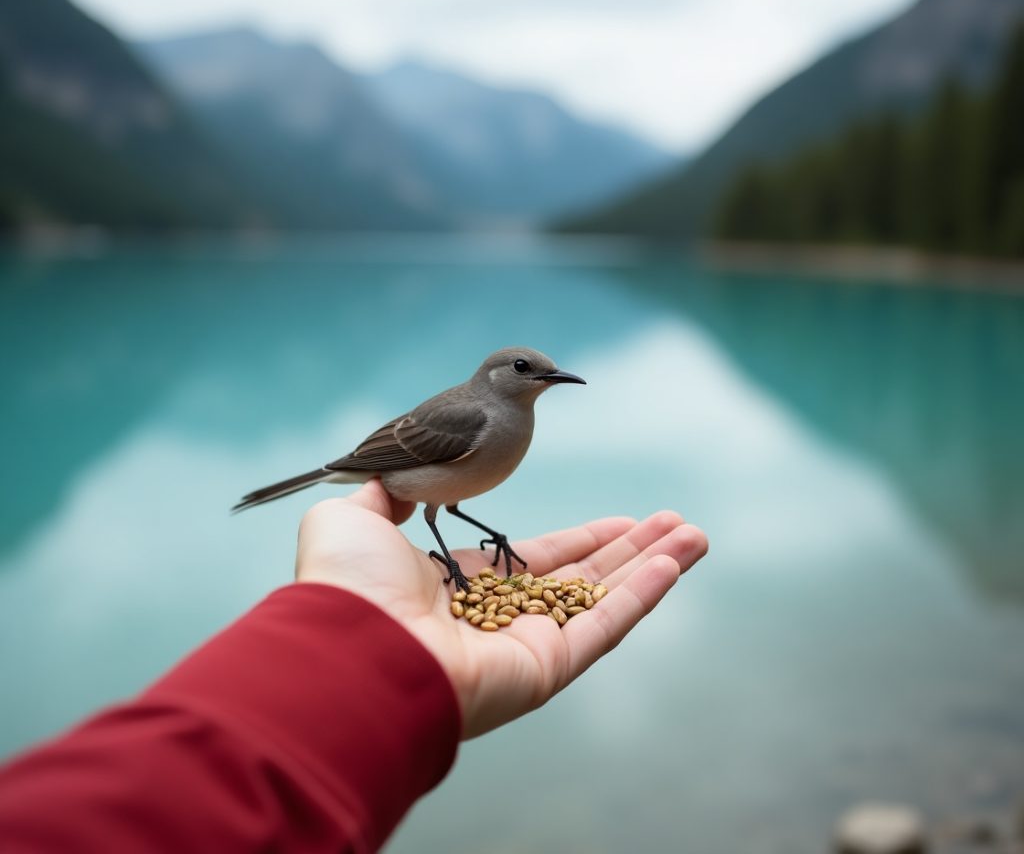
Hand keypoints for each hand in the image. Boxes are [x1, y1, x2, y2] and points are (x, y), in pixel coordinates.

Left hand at [296, 481, 707, 737]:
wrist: (347, 646)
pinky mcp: (546, 668)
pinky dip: (645, 594)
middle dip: (629, 550)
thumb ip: (383, 495)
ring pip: (604, 601)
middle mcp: (499, 619)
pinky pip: (606, 626)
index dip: (579, 540)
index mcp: (460, 589)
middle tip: (671, 521)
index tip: (617, 521)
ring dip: (653, 566)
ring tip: (696, 534)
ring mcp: (526, 646)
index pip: (534, 561)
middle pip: (580, 579)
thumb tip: (393, 481)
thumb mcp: (351, 518)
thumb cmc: (347, 583)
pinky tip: (678, 560)